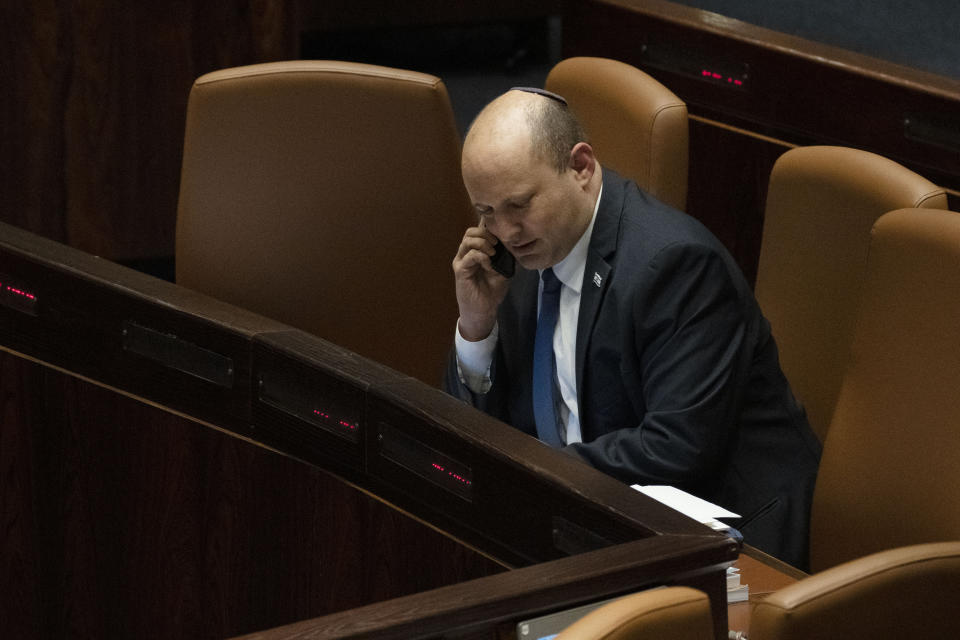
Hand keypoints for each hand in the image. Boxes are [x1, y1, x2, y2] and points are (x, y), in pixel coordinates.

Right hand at [452, 222, 510, 340]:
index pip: (477, 230)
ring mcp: (461, 261)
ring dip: (483, 244)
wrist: (484, 309)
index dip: (488, 226)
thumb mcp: (505, 269)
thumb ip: (507, 256)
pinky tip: (489, 266)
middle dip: (485, 234)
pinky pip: (469, 255)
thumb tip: (515, 242)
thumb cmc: (492, 290)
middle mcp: (466, 253)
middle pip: (470, 231)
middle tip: (497, 244)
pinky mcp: (460, 270)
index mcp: (476, 251)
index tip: (501, 232)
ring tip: (493, 254)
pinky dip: (482, 257)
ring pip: (468, 240)